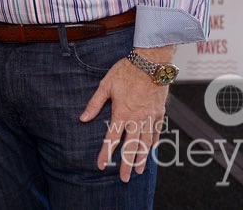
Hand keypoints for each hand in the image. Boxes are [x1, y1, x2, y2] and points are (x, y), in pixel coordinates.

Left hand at [79, 45, 174, 181]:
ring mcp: (150, 117)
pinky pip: (157, 132)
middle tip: (124, 178)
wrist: (151, 63)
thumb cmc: (126, 72)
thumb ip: (94, 104)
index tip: (101, 165)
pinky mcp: (159, 113)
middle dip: (126, 164)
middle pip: (131, 147)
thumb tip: (83, 118)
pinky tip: (151, 151)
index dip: (105, 154)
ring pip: (146, 143)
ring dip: (141, 158)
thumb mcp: (105, 85)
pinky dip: (154, 144)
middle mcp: (137, 119)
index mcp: (121, 113)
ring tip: (138, 170)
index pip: (111, 139)